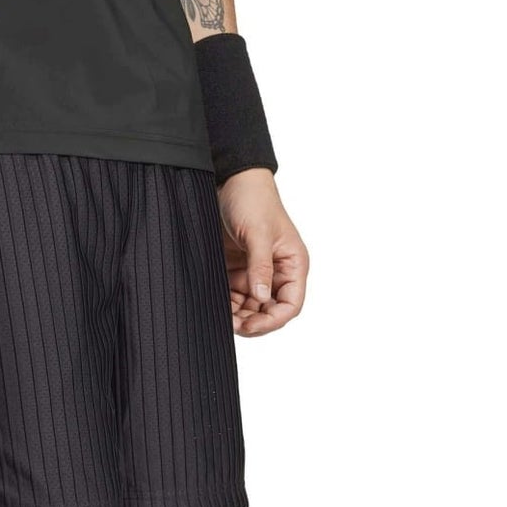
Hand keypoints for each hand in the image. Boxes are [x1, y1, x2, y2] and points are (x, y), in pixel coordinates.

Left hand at [217, 168, 308, 335]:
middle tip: (230, 324)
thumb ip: (260, 267)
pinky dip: (224, 305)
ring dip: (236, 316)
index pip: (290, 305)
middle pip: (269, 312)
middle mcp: (277, 273)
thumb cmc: (253, 200)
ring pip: (249, 309)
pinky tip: (214, 306)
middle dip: (252, 321)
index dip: (273, 320)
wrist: (231, 181)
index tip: (251, 325)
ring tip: (220, 316)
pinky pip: (233, 298)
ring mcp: (256, 274)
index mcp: (292, 264)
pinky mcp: (237, 272)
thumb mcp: (258, 233)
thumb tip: (262, 297)